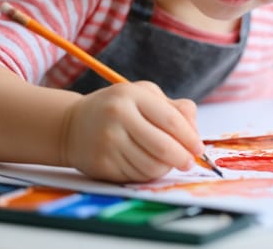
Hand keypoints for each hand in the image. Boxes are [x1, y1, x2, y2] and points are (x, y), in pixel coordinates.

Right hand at [60, 81, 203, 182]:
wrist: (73, 125)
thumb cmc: (118, 108)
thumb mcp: (145, 96)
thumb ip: (175, 108)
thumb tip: (195, 132)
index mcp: (131, 96)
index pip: (170, 120)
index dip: (189, 137)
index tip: (199, 148)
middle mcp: (117, 117)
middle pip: (162, 147)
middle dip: (182, 158)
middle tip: (189, 162)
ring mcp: (107, 142)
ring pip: (151, 166)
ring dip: (165, 168)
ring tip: (166, 162)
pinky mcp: (101, 164)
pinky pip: (136, 176)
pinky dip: (148, 174)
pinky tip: (147, 165)